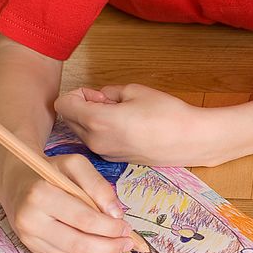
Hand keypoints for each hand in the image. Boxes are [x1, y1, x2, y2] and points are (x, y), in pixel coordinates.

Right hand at [0, 154, 136, 252]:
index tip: (127, 227)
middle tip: (126, 242)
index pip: (84, 220)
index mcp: (41, 195)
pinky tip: (99, 249)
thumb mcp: (76, 164)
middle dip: (107, 247)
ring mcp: (28, 237)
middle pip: (77, 244)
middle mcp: (30, 220)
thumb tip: (115, 214)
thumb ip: (98, 186)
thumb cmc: (51, 170)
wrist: (17, 181)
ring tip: (117, 247)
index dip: (109, 228)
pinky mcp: (30, 246)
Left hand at [54, 84, 211, 165]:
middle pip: (70, 120)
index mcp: (97, 121)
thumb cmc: (167, 113)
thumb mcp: (136, 91)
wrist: (190, 140)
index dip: (77, 94)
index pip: (62, 105)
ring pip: (82, 132)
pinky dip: (103, 132)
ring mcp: (104, 154)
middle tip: (110, 102)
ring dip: (92, 120)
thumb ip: (110, 92)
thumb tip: (99, 98)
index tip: (98, 94)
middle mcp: (95, 141)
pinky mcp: (115, 161)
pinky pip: (97, 143)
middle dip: (83, 107)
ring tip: (121, 115)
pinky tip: (128, 128)